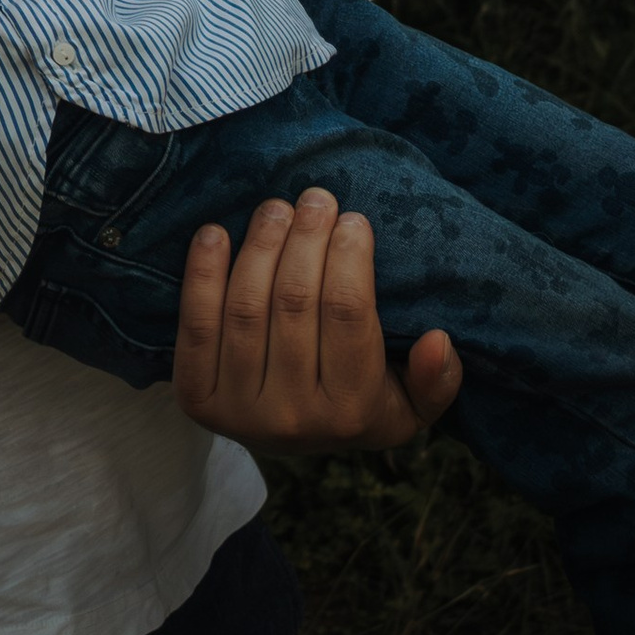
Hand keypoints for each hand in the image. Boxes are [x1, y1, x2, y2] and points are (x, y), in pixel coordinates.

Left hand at [173, 188, 462, 451]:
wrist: (290, 436)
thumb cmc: (359, 402)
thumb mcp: (410, 404)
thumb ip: (436, 380)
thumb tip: (438, 339)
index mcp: (351, 414)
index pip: (349, 315)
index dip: (350, 256)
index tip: (353, 218)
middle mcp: (292, 419)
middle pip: (295, 303)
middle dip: (306, 238)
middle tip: (316, 198)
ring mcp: (238, 410)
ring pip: (247, 307)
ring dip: (260, 245)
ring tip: (276, 207)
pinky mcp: (195, 397)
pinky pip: (195, 325)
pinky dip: (202, 274)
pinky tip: (215, 233)